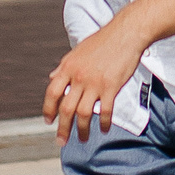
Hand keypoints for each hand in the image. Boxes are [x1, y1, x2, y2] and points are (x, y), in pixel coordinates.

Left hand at [46, 22, 143, 142]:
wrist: (126, 33)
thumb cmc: (103, 41)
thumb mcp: (78, 50)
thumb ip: (64, 66)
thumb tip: (52, 77)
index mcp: (68, 66)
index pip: (52, 92)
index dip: (48, 109)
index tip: (49, 121)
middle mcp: (78, 76)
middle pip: (65, 108)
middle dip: (62, 128)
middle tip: (61, 141)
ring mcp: (95, 82)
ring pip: (83, 114)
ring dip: (81, 130)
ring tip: (82, 138)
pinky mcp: (111, 87)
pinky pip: (104, 111)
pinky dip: (103, 123)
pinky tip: (103, 129)